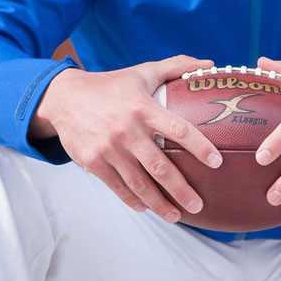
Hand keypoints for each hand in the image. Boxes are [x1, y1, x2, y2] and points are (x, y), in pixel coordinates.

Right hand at [30, 55, 221, 222]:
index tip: (216, 162)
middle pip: (160, 166)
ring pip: (139, 183)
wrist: (64, 98)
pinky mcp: (93, 162)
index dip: (199, 147)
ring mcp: (108, 149)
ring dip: (159, 203)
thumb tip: (210, 64)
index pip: (178, 129)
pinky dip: (133, 200)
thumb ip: (177, 66)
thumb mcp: (142, 72)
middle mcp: (126, 130)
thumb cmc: (110, 86)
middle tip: (198, 204)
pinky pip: (117, 187)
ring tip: (177, 215)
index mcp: (143, 108)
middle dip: (181, 189)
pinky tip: (146, 208)